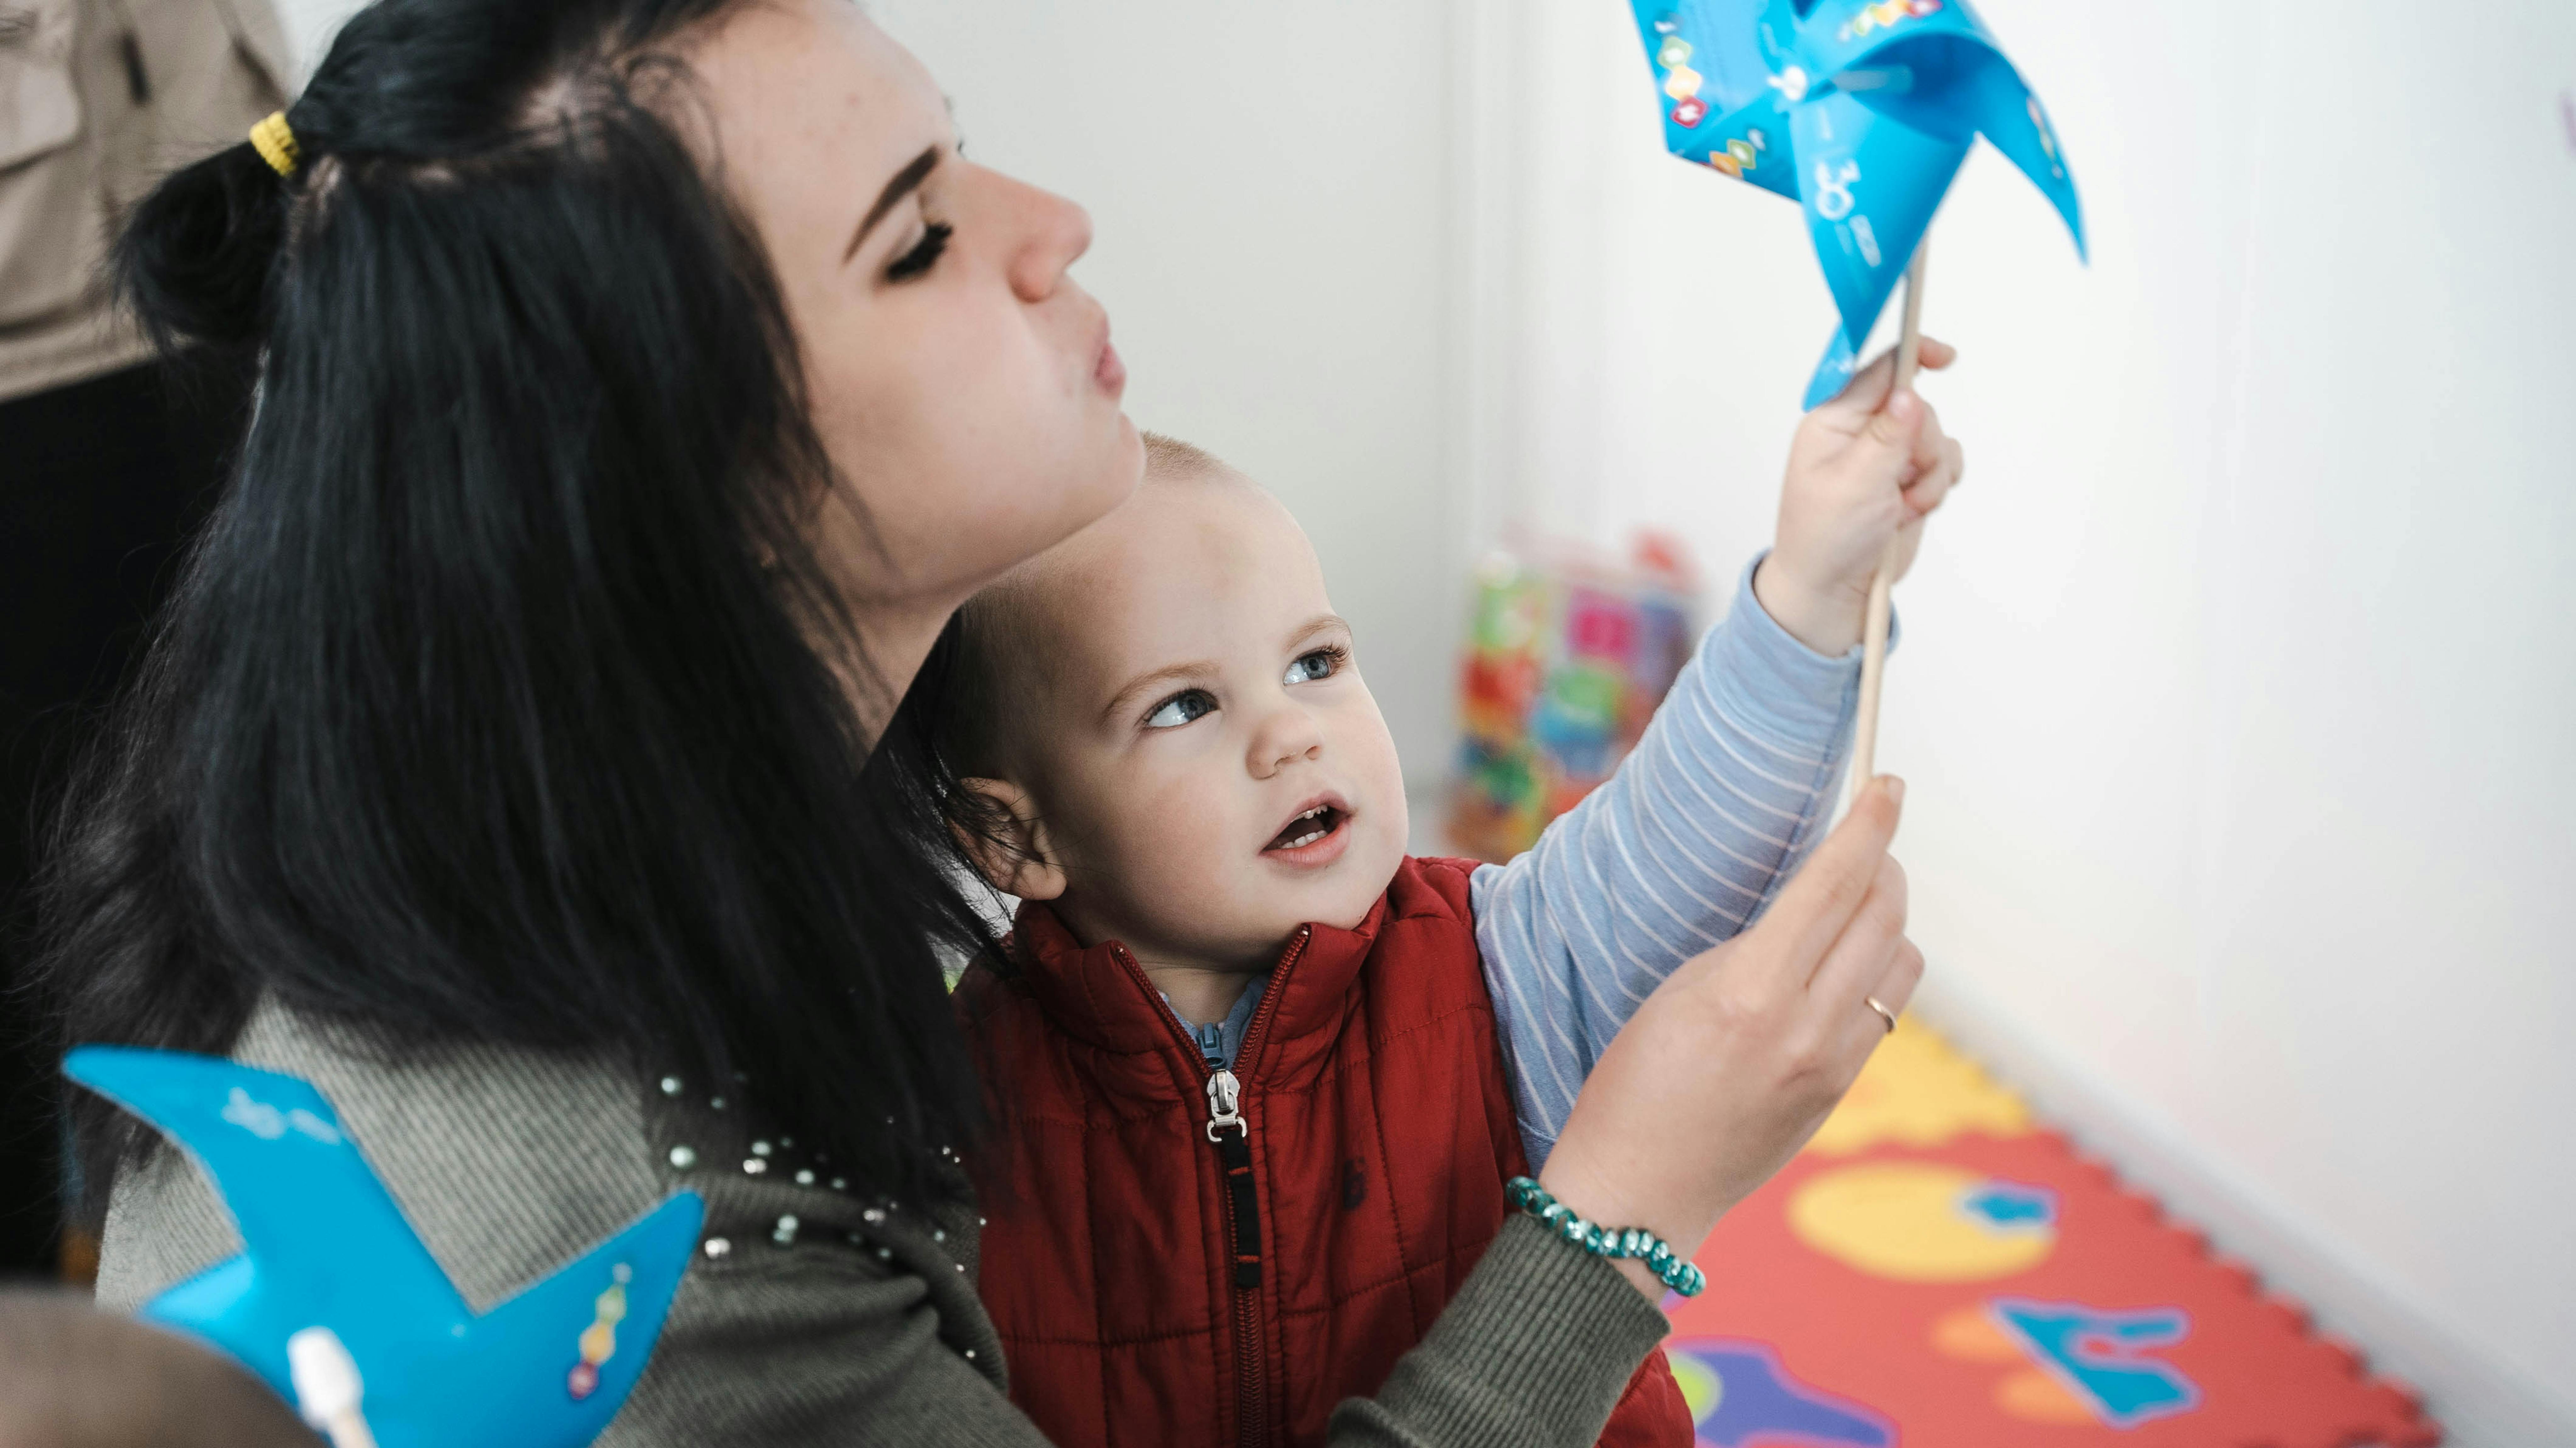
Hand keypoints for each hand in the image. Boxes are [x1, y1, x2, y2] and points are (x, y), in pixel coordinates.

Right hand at [1537, 777, 1922, 1298]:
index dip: (1868, 826)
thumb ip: (1756, 946)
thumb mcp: (1682, 989)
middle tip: (1866, 845)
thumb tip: (1815, 902)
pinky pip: (1882, 1013)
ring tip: (1851, 914)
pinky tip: (1838, 974)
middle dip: (1883, 866)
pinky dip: (1874, 976)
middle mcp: (1805, 1028)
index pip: (1834, 884)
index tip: (1888, 787)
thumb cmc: (1636, 1081)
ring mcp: (1830, 1066)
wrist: (1640, 1189)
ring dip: (1887, 925)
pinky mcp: (1838, 1093)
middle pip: (1883, 917)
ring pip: (1901, 966)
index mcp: (1752, 990)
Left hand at [1756, 341, 1964, 657]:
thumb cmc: (1825, 539)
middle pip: (1917, 406)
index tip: (1945, 358)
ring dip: (1929, 474)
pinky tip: (1911, 509)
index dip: (1912, 356)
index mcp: (1833, 422)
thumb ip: (1887, 438)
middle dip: (1922, 445)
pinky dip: (1938, 485)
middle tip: (1900, 482)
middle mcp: (1860, 432)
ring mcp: (1887, 455)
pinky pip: (1946, 462)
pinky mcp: (1908, 477)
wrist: (1833, 589)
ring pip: (1936, 437)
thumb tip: (1909, 394)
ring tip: (1898, 506)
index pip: (1877, 371)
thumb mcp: (1855, 485)